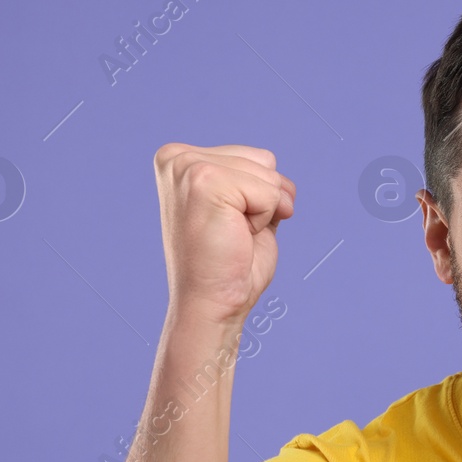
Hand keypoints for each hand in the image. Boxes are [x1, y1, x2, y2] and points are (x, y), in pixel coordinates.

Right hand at [153, 143, 295, 326]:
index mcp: (182, 160)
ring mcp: (188, 167)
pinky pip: (269, 192)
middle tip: (232, 233)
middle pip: (265, 161)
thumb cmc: (230, 266)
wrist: (212, 303)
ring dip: (264, 212)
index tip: (230, 225)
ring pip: (269, 175)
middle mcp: (178, 158)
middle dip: (264, 202)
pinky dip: (264, 219)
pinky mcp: (204, 181)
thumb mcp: (246, 212)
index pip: (258, 158)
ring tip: (232, 234)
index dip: (261, 196)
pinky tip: (235, 235)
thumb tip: (284, 182)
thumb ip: (257, 185)